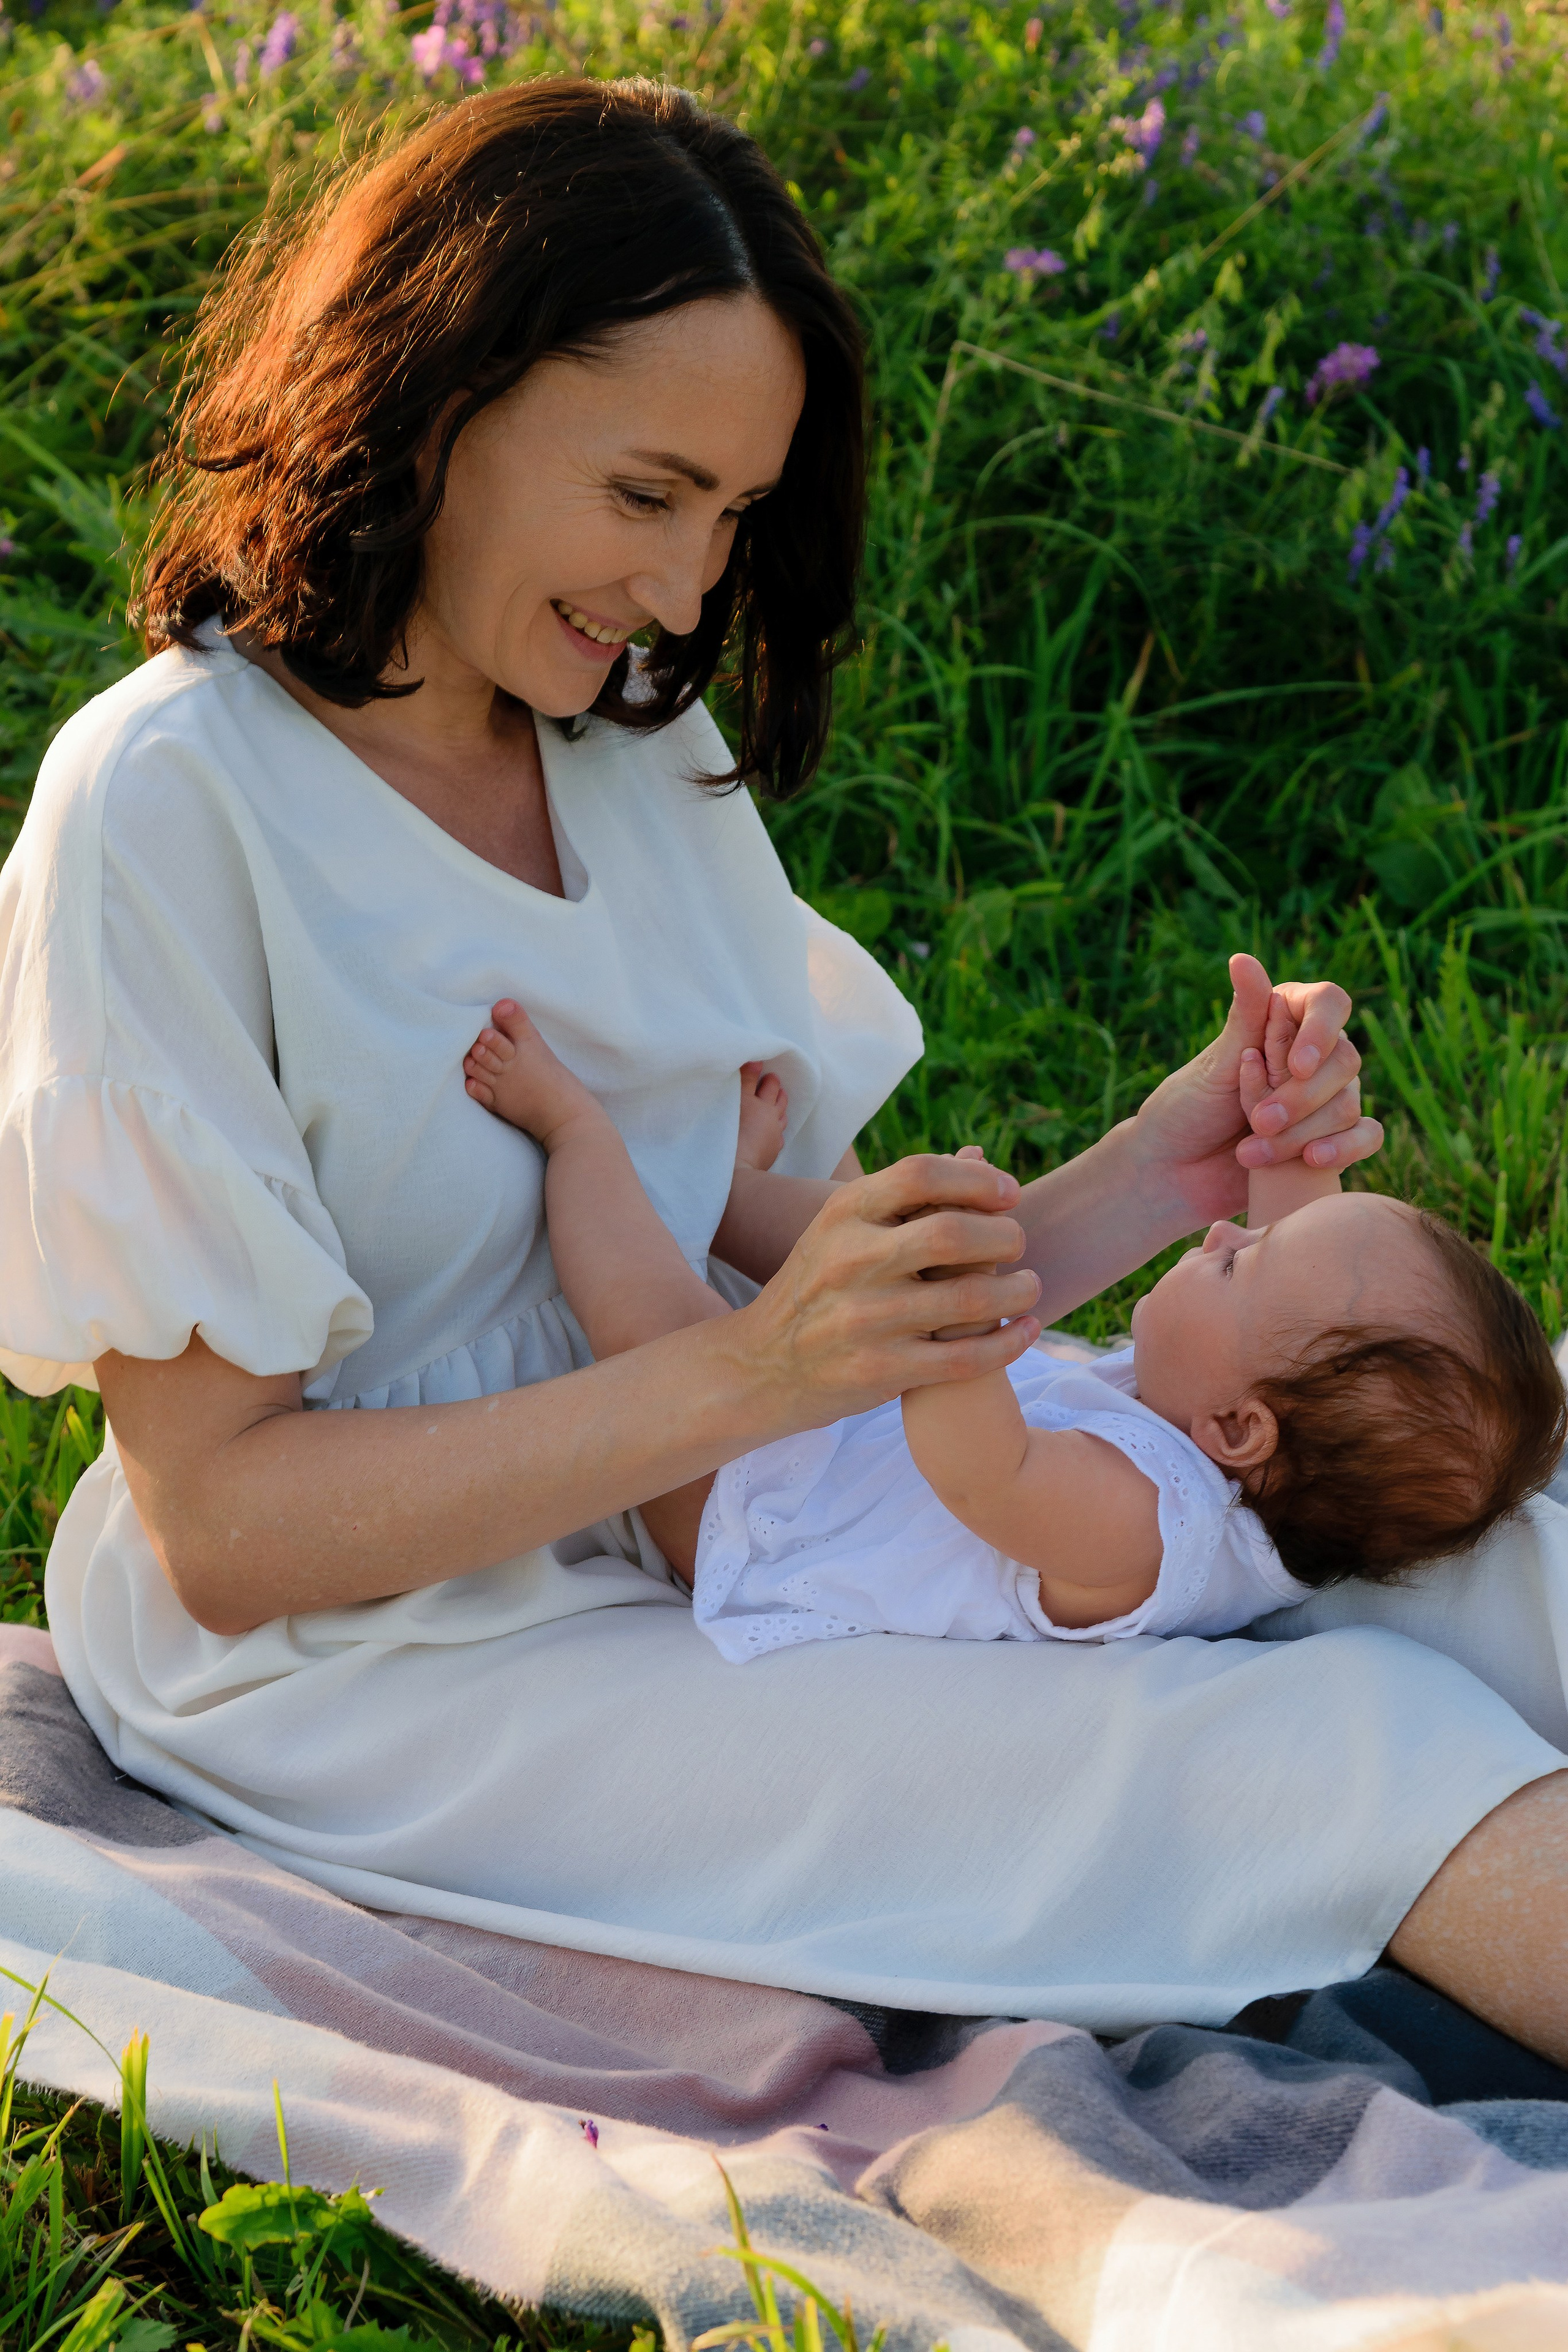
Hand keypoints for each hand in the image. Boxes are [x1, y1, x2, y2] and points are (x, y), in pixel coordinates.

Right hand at [729, 1154, 1042, 1422]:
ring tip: (1029, 1287)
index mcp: (842, 1214)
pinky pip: (965, 1359)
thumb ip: (906, 1197)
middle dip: (1004, 1236)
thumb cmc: (820, 1287)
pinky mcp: (880, 1372)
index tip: (1009, 1193)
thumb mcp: (842, 1229)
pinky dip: (1008, 1343)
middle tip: (1018, 1243)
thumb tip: (979, 1158)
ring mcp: (864, 1320)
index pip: (920, 1174)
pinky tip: (1026, 1331)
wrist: (761, 1366)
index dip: (977, 1179)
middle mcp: (850, 1262)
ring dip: (1017, 1291)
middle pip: (952, 1234)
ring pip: (968, 1300)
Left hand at [1128, 953, 1382, 1228]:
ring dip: (1302, 1131)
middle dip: (1301, 1097)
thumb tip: (1242, 958)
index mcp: (1286, 1021)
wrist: (1175, 1172)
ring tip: (1251, 1150)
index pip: (1330, 1002)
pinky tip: (1313, 1160)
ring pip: (1349, 1104)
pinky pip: (1366, 1137)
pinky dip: (1346, 1147)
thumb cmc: (1188, 1109)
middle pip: (1344, 1060)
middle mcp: (1314, 1055)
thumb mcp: (1216, 1064)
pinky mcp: (1333, 1139)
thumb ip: (1246, 1017)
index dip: (1322, 1031)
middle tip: (1258, 1120)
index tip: (1297, 1066)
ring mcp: (1327, 1099)